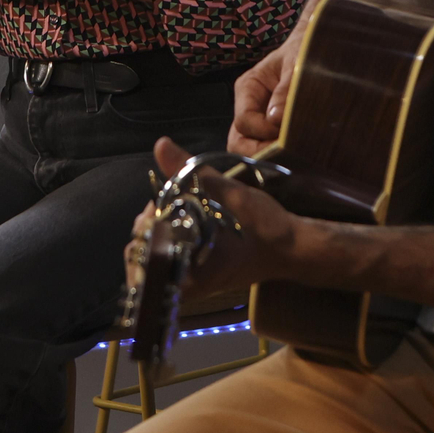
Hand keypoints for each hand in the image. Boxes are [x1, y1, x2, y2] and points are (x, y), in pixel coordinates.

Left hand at [130, 137, 297, 301]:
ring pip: (154, 257)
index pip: (140, 261)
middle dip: (148, 225)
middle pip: (142, 258)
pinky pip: (169, 257)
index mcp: (188, 278)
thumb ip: (189, 169)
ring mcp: (190, 285)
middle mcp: (184, 288)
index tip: (160, 203)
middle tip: (166, 201)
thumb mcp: (229, 194)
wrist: (293, 249)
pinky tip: (180, 218)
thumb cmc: (264, 228)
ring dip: (158, 228)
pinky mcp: (197, 277)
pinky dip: (169, 235)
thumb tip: (160, 144)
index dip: (145, 226)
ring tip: (173, 207)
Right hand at [228, 36, 300, 155]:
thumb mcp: (296, 65)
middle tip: (286, 152)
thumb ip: (285, 90)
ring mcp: (259, 120)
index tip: (286, 130)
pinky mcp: (274, 130)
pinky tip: (297, 150)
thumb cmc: (303, 52)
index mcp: (248, 88)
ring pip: (250, 150)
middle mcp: (248, 106)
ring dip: (269, 155)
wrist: (317, 50)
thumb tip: (275, 119)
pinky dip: (279, 155)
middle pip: (238, 142)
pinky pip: (267, 149)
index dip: (263, 131)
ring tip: (293, 152)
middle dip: (259, 152)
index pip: (244, 121)